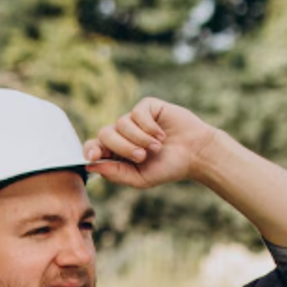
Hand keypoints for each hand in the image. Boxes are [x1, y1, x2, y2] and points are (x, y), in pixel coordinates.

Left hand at [84, 97, 220, 189]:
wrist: (195, 154)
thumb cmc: (167, 168)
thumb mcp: (139, 178)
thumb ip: (115, 173)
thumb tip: (90, 166)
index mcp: (115, 152)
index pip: (93, 146)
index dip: (90, 149)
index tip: (94, 155)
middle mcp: (122, 134)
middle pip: (105, 133)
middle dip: (122, 147)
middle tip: (141, 157)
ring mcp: (134, 119)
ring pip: (121, 123)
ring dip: (139, 138)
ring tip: (156, 147)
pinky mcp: (148, 107)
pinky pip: (137, 112)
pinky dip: (148, 126)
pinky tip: (161, 135)